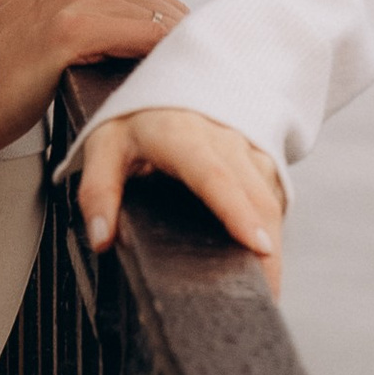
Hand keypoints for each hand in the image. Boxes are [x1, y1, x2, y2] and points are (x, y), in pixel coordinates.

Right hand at [0, 0, 181, 159]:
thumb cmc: (12, 62)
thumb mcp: (63, 15)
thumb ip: (107, 11)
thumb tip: (163, 35)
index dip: (176, 39)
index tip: (182, 71)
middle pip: (167, 11)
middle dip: (176, 51)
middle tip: (175, 90)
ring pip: (159, 26)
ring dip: (168, 61)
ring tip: (164, 95)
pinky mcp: (72, 28)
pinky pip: (142, 40)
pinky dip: (155, 64)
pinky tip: (154, 87)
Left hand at [74, 108, 285, 291]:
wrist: (171, 78)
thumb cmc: (137, 118)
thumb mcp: (104, 146)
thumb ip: (98, 190)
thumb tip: (101, 239)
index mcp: (181, 135)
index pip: (214, 176)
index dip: (238, 212)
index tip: (258, 247)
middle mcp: (222, 137)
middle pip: (255, 196)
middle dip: (268, 249)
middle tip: (266, 296)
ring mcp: (246, 146)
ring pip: (270, 198)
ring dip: (274, 245)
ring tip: (267, 291)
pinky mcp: (259, 156)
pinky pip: (273, 195)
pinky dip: (272, 230)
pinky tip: (264, 263)